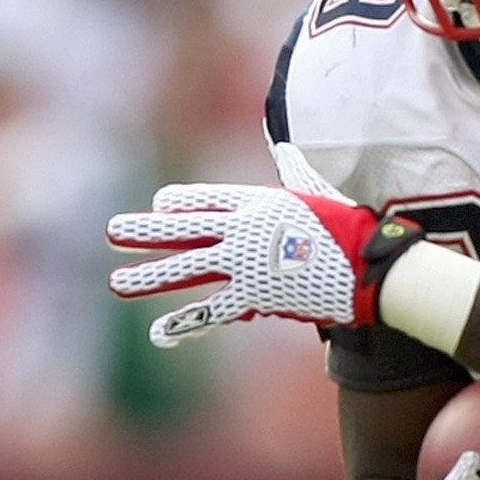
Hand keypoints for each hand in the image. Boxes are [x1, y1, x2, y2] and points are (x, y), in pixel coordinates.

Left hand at [108, 145, 419, 347]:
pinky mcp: (253, 296)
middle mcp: (240, 229)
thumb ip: (295, 171)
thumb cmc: (349, 227)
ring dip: (149, 276)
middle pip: (182, 229)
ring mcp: (243, 263)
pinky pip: (211, 311)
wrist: (366, 263)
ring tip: (118, 281)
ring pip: (185, 268)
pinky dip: (185, 323)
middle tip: (113, 232)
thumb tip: (287, 147)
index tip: (158, 204)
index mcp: (254, 201)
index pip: (205, 198)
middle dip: (145, 231)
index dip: (178, 202)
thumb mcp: (317, 191)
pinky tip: (159, 331)